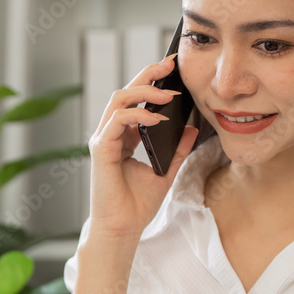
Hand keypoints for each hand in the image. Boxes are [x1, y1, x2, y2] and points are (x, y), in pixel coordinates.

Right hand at [87, 53, 199, 236]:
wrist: (123, 229)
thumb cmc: (138, 205)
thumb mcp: (166, 171)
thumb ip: (178, 149)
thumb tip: (192, 127)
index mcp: (125, 137)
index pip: (136, 101)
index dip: (151, 82)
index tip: (172, 70)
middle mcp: (112, 134)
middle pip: (125, 93)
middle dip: (147, 75)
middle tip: (169, 64)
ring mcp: (104, 140)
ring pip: (118, 100)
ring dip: (143, 91)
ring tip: (167, 93)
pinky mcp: (102, 149)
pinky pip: (117, 121)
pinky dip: (137, 115)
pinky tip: (157, 118)